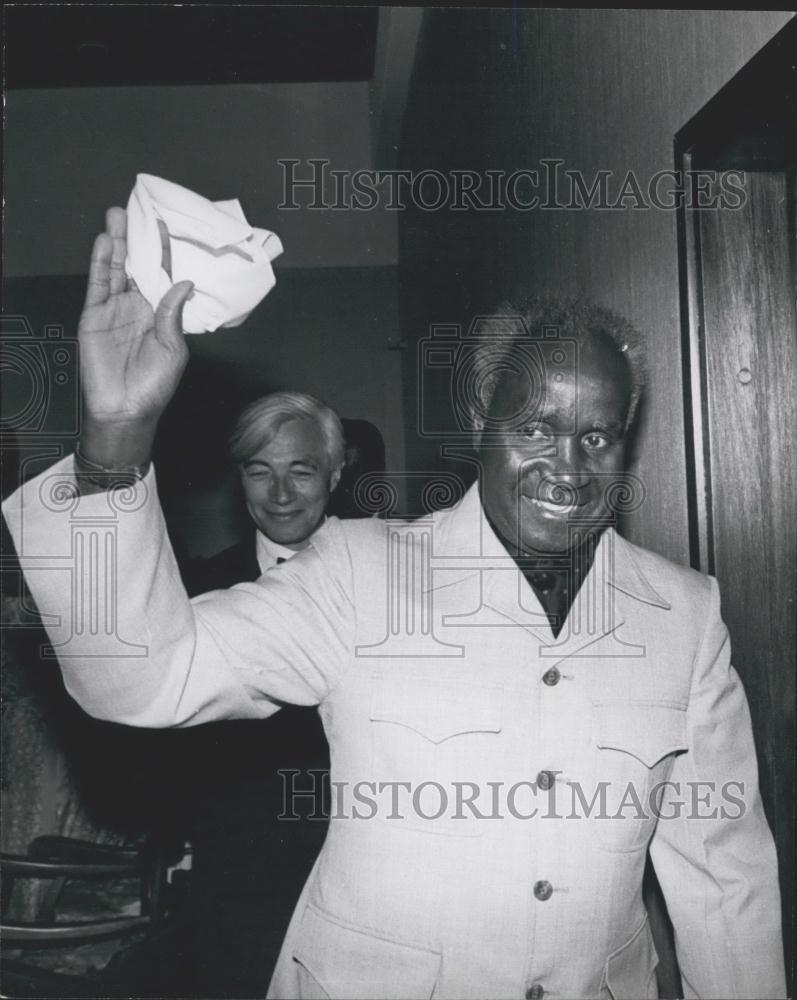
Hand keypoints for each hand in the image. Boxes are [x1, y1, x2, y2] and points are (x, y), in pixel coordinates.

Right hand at [78, 207, 192, 464]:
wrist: (125, 408)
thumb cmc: (154, 385)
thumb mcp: (173, 349)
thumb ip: (173, 314)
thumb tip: (184, 283)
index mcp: (160, 312)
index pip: (162, 275)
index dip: (164, 252)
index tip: (167, 226)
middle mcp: (137, 305)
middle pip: (136, 265)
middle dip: (136, 239)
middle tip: (137, 209)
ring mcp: (114, 308)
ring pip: (115, 268)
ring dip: (116, 243)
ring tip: (117, 216)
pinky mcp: (94, 315)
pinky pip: (97, 284)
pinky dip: (100, 262)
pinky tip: (104, 242)